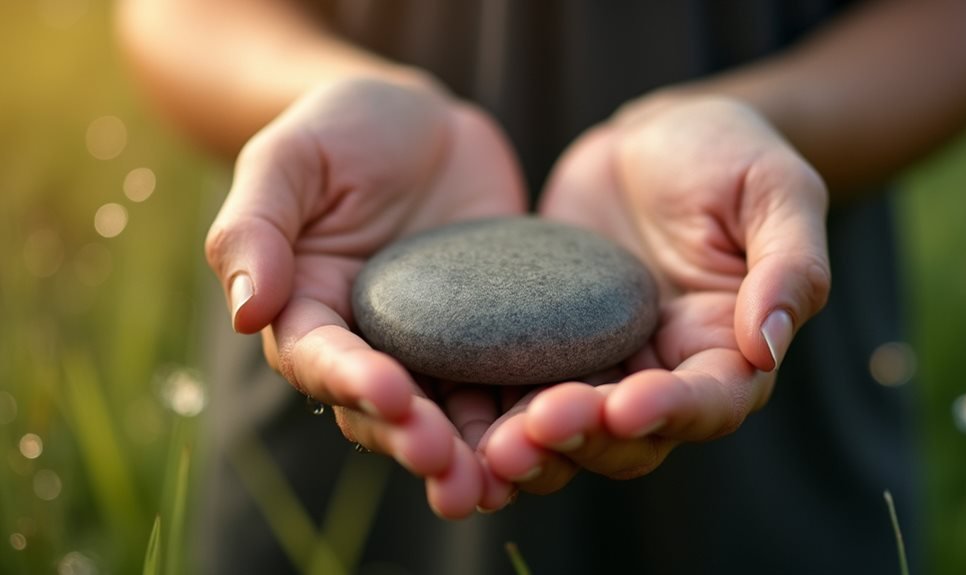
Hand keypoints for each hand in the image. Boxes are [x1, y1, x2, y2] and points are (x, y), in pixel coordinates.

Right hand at [204, 77, 526, 516]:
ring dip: (473, 456)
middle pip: (387, 413)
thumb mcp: (289, 161)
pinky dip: (529, 414)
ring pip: (450, 418)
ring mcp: (436, 349)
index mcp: (310, 314)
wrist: (423, 126)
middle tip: (451, 472)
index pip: (321, 361)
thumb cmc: (341, 131)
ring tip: (500, 482)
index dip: (353, 382)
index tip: (390, 394)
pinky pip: (510, 382)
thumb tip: (245, 311)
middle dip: (417, 442)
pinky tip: (560, 432)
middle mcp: (371, 347)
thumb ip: (256, 228)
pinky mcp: (492, 338)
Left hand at [482, 96, 830, 493]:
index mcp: (727, 349)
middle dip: (585, 438)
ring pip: (569, 430)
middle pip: (631, 437)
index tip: (626, 405)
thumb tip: (766, 346)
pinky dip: (489, 408)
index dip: (672, 412)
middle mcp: (663, 371)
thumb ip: (788, 266)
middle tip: (534, 429)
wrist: (653, 138)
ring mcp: (601, 362)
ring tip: (489, 445)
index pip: (711, 403)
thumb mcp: (776, 191)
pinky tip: (452, 410)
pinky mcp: (545, 343)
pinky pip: (516, 385)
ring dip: (532, 444)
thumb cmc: (729, 154)